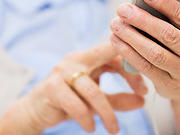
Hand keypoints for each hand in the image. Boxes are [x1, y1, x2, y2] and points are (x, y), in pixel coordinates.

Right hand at [0, 43, 146, 134]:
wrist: (35, 109)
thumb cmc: (67, 99)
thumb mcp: (95, 98)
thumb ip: (118, 98)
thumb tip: (142, 101)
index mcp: (88, 57)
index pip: (114, 52)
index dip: (132, 67)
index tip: (144, 88)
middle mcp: (76, 59)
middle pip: (106, 56)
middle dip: (127, 72)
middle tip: (143, 92)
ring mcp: (62, 72)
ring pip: (93, 90)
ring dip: (108, 112)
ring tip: (114, 129)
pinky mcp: (52, 88)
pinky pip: (76, 104)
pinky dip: (86, 118)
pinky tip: (91, 127)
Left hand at [110, 0, 179, 102]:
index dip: (165, 3)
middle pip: (167, 34)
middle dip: (142, 20)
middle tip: (122, 9)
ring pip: (154, 53)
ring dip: (131, 37)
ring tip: (116, 24)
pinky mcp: (168, 85)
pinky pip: (146, 68)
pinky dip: (128, 53)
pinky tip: (116, 41)